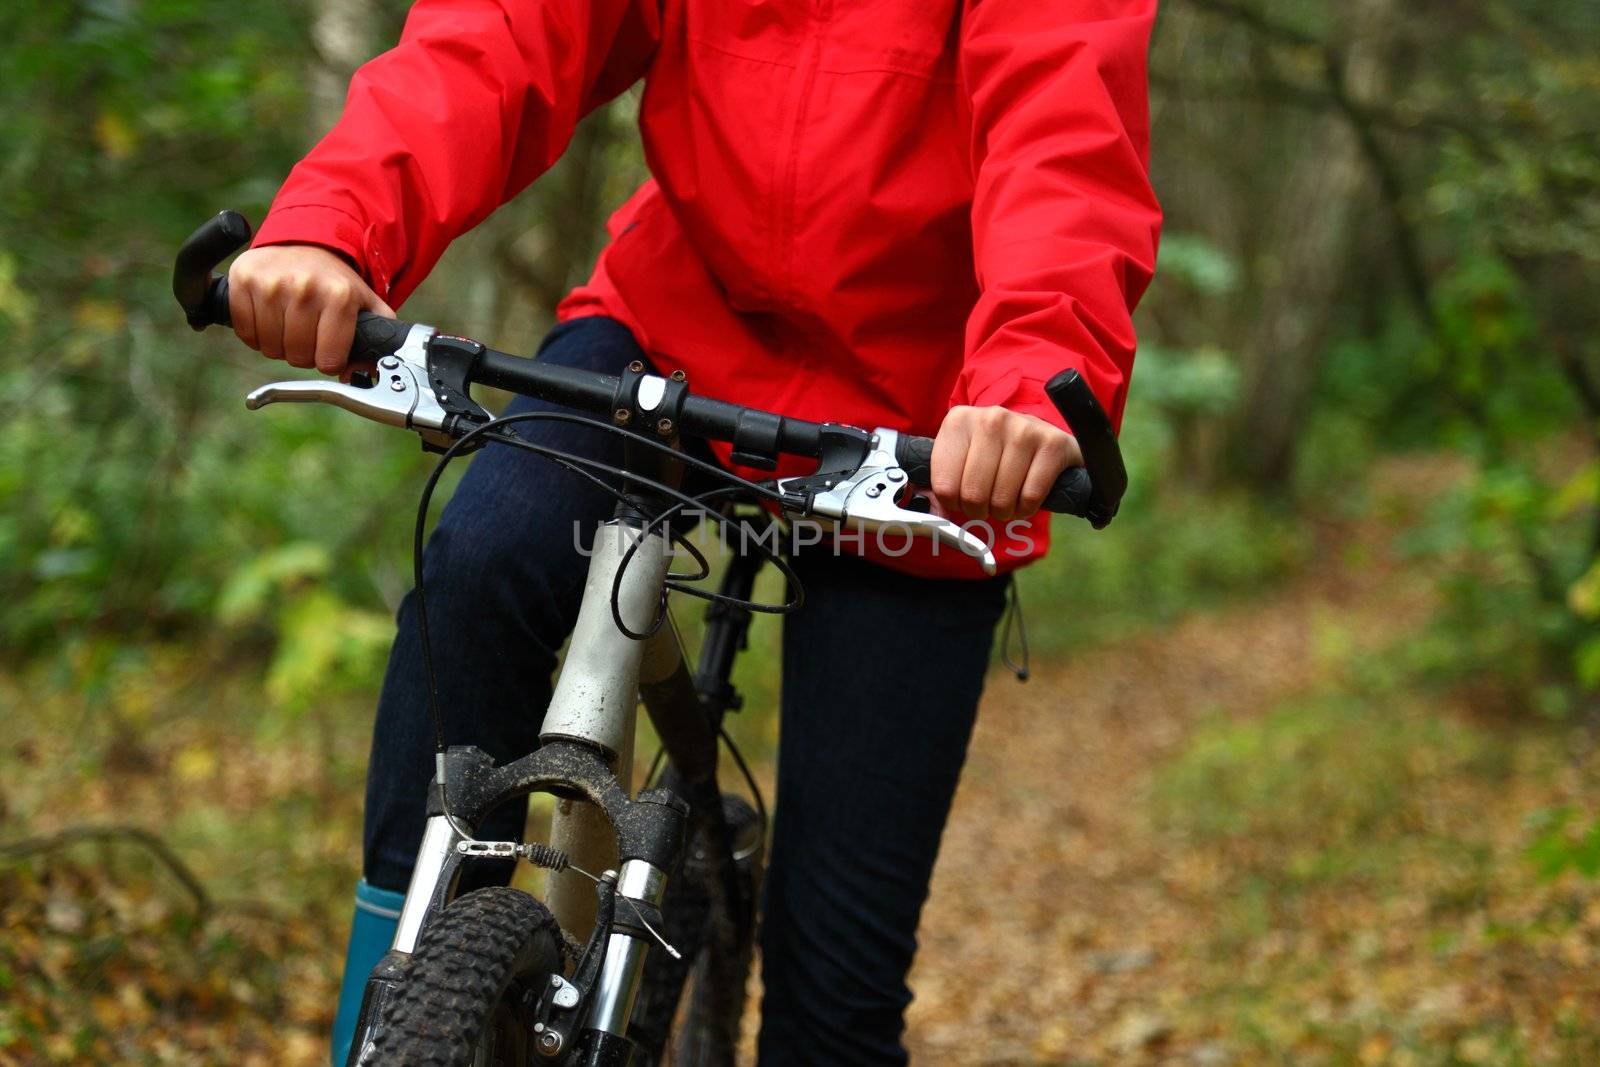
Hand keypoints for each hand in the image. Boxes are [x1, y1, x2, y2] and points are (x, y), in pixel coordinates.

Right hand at [227, 244, 394, 376]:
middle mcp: (304, 287)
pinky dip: (255, 334)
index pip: (328, 360)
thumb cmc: (334, 281)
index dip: (329, 361)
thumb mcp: (366, 305)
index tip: (329, 349)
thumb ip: (376, 340)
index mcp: (339, 296)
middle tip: (308, 335)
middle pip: (297, 357)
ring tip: (289, 325)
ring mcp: (271, 283)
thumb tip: (359, 374)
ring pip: (270, 348)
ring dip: (279, 346)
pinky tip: (268, 318)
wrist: (304, 243)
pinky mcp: (244, 279)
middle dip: (304, 354)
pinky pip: (246, 333)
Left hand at [929, 406, 1082, 521]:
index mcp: (959, 421)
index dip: (954, 504)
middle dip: (979, 511)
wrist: (1047, 439)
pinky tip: (1025, 499)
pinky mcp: (1052, 444)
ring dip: (1004, 511)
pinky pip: (1031, 497)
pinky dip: (1026, 508)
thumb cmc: (998, 454)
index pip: (944, 486)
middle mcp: (991, 419)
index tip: (963, 498)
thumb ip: (943, 484)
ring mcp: (1023, 429)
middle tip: (987, 504)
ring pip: (1001, 498)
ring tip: (1007, 500)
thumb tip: (936, 514)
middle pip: (972, 494)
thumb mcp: (964, 457)